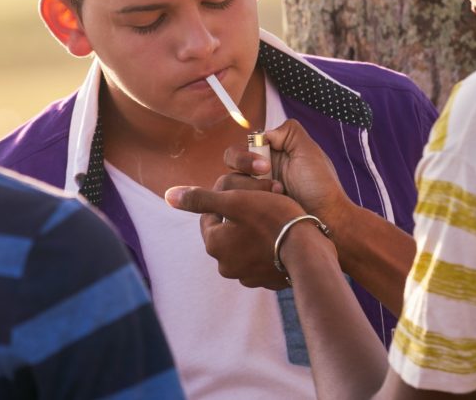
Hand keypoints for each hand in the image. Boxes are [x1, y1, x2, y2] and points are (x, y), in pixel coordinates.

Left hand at [165, 176, 308, 289]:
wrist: (307, 251)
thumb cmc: (272, 219)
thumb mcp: (235, 201)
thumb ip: (200, 198)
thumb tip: (168, 195)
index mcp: (213, 244)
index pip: (209, 215)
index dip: (226, 199)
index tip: (245, 192)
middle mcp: (225, 265)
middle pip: (227, 231)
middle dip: (240, 216)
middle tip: (261, 202)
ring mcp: (246, 276)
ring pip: (244, 244)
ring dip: (253, 232)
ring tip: (273, 218)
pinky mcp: (266, 282)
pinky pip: (261, 258)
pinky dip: (266, 248)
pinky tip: (281, 236)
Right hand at [224, 119, 354, 228]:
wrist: (328, 218)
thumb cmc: (320, 185)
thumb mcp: (308, 150)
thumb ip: (288, 132)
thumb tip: (265, 133)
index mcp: (270, 154)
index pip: (241, 148)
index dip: (246, 155)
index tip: (265, 165)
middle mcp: (258, 171)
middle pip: (230, 163)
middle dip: (244, 168)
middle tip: (265, 175)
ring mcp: (254, 192)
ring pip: (228, 184)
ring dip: (251, 189)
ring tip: (278, 195)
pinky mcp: (252, 210)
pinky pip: (233, 204)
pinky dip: (247, 204)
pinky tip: (267, 207)